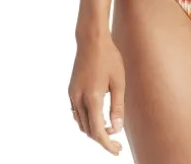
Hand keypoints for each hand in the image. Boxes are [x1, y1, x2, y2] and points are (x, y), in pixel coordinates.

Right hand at [68, 33, 125, 155]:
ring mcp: (72, 95)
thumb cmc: (109, 58)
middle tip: (117, 142)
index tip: (118, 150)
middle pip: (88, 130)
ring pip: (81, 123)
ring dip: (94, 130)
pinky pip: (77, 113)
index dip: (107, 144)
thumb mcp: (119, 82)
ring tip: (110, 129)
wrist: (92, 40)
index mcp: (92, 98)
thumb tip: (117, 129)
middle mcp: (78, 99)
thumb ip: (117, 106)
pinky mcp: (71, 91)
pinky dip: (87, 120)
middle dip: (102, 139)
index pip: (98, 131)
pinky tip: (98, 117)